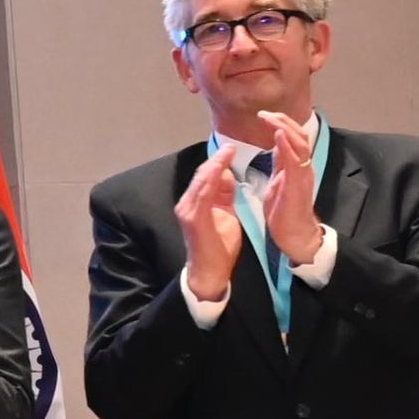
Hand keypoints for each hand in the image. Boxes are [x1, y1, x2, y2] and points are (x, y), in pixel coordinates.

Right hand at [173, 145, 246, 302]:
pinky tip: (220, 169)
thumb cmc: (219, 248)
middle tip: (230, 145)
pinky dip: (211, 180)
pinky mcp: (192, 218)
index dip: (217, 162)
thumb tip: (227, 176)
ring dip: (214, 165)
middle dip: (216, 159)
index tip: (231, 149)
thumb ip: (224, 196)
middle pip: (201, 176)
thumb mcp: (226, 215)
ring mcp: (188, 211)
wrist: (210, 273)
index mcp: (195, 204)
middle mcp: (187, 204)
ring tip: (227, 152)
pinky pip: (202, 194)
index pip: (205, 178)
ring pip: (201, 181)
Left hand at [256, 111, 325, 263]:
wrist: (294, 235)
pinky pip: (296, 161)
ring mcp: (302, 175)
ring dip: (284, 128)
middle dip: (282, 121)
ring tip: (271, 118)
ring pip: (300, 144)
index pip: (292, 137)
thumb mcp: (279, 180)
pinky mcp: (298, 185)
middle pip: (299, 135)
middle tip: (264, 113)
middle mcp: (303, 167)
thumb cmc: (285, 211)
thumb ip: (281, 163)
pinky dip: (288, 146)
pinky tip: (279, 135)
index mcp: (296, 166)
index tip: (264, 115)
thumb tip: (277, 145)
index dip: (280, 124)